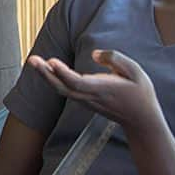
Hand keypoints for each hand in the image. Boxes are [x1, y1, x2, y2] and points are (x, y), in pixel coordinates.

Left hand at [28, 49, 162, 132]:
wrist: (141, 121)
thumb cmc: (140, 93)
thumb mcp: (136, 71)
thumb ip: (115, 59)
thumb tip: (95, 54)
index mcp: (103, 89)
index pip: (78, 83)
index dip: (63, 73)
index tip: (51, 61)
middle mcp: (91, 96)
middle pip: (63, 87)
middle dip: (46, 74)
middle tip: (32, 59)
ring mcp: (87, 100)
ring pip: (62, 89)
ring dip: (46, 76)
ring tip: (33, 61)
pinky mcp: (85, 100)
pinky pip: (66, 90)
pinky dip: (54, 80)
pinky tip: (45, 68)